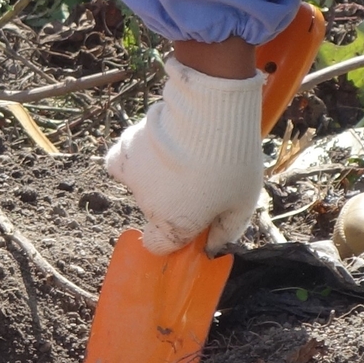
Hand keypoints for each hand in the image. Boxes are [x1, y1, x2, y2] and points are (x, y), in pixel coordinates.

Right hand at [104, 57, 267, 254]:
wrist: (209, 115)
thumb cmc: (231, 164)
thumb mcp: (242, 204)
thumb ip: (226, 231)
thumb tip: (212, 247)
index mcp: (174, 226)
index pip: (158, 246)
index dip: (174, 237)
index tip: (193, 221)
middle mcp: (148, 206)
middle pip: (155, 212)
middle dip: (173, 200)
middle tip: (200, 178)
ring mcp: (134, 176)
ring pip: (141, 184)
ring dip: (156, 175)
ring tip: (181, 154)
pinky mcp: (126, 148)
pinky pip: (120, 159)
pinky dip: (132, 157)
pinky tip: (151, 148)